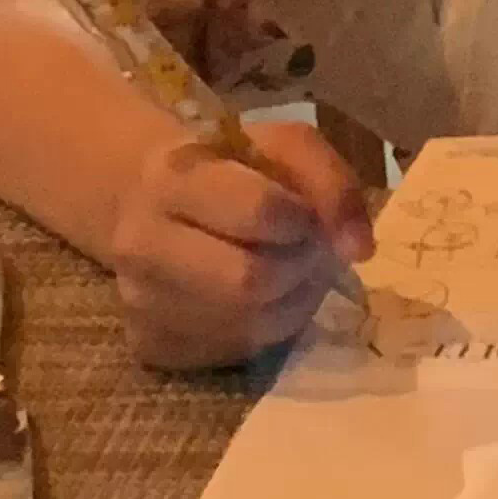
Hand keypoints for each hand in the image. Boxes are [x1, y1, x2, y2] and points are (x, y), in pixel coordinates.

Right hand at [106, 123, 373, 371]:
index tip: (307, 216)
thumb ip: (332, 184)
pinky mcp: (147, 346)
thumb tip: (359, 250)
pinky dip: (265, 328)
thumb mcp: (283, 146)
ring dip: (292, 301)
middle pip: (250, 282)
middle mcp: (140, 245)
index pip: (259, 212)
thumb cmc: (227, 166)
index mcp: (172, 177)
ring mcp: (137, 302)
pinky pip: (232, 352)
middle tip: (308, 249)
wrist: (145, 200)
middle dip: (300, 267)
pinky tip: (262, 298)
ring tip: (291, 271)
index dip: (303, 219)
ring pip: (248, 326)